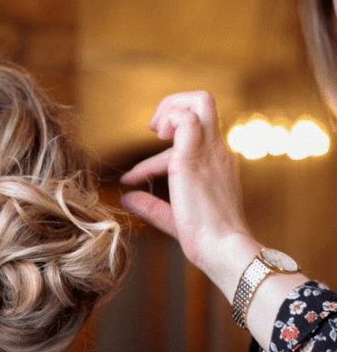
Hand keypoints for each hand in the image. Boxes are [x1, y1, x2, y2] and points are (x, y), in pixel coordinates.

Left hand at [120, 91, 254, 297]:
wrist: (224, 249)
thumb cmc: (206, 240)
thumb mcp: (173, 218)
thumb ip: (151, 207)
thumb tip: (126, 199)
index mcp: (217, 164)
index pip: (189, 141)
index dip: (155, 155)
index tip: (133, 177)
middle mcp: (216, 152)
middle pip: (204, 103)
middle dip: (173, 105)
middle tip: (152, 130)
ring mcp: (209, 152)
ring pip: (200, 101)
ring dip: (170, 109)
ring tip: (154, 131)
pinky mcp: (194, 158)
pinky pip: (186, 119)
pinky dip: (168, 120)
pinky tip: (155, 140)